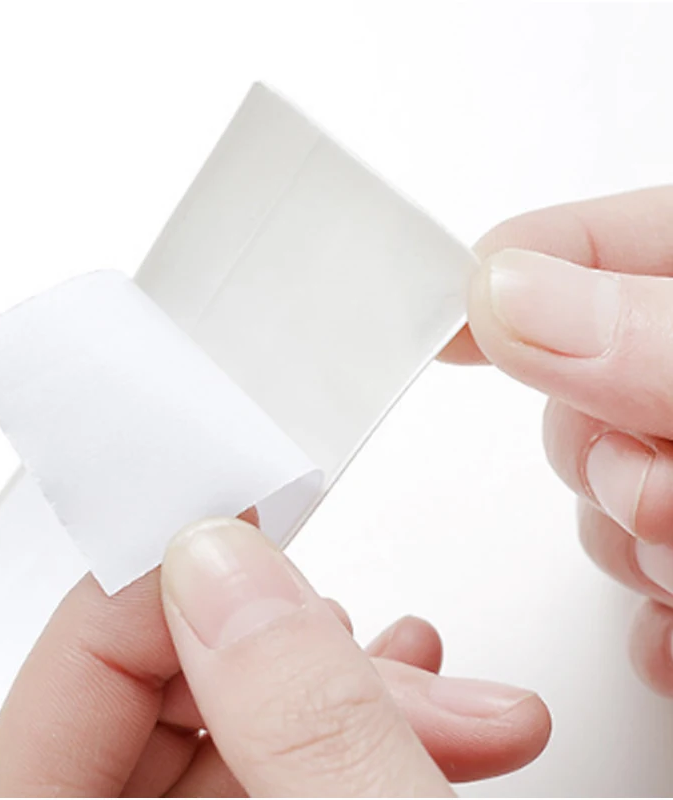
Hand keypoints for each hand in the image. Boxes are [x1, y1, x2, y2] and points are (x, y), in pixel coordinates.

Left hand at [0, 518, 548, 796]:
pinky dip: (339, 738)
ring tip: (425, 677)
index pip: (71, 677)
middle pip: (155, 712)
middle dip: (282, 652)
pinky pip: (266, 784)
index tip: (238, 522)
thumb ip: (288, 715)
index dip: (158, 585)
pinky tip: (408, 712)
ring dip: (332, 691)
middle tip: (377, 638)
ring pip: (227, 746)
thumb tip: (219, 562)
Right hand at [444, 185, 672, 695]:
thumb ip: (657, 337)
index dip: (506, 272)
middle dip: (599, 452)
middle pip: (574, 386)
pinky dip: (651, 610)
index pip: (584, 245)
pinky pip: (640, 574)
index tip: (443, 322)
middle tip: (659, 499)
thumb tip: (510, 293)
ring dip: (631, 545)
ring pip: (599, 492)